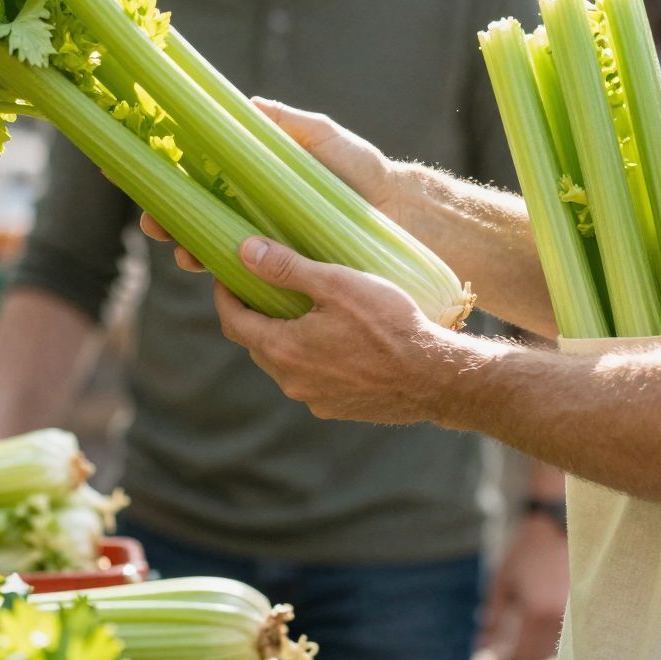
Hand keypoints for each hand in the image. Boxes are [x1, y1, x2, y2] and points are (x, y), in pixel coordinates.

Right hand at [139, 99, 399, 260]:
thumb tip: (248, 103)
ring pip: (216, 249)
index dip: (169, 181)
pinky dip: (227, 277)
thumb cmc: (360, 168)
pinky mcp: (287, 270)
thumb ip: (288, 122)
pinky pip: (249, 277)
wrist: (399, 209)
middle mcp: (253, 213)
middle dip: (168, 223)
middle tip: (152, 224)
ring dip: (191, 252)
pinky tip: (216, 276)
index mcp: (252, 179)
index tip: (141, 179)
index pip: (199, 180)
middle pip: (197, 218)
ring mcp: (268, 243)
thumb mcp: (322, 136)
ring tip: (184, 253)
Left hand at [213, 238, 469, 423]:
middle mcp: (291, 382)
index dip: (225, 296)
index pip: (233, 322)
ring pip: (285, 364)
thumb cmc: (389, 324)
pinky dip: (311, 358)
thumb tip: (245, 251)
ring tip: (304, 311)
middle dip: (255, 315)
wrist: (435, 377)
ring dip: (285, 338)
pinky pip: (312, 379)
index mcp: (283, 350)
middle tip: (265, 286)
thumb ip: (287, 268)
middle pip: (257, 344)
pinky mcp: (338, 408)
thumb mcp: (337, 284)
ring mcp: (315, 400)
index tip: (227, 275)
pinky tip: (335, 340)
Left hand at [478, 513, 568, 659]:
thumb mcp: (504, 581)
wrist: (564, 525)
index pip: (516, 657)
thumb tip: (483, 646)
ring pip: (551, 657)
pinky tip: (532, 647)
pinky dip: (547, 651)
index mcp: (537, 611)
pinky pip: (566, 645)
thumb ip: (495, 617)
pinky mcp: (586, 615)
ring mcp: (577, 619)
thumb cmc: (529, 550)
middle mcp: (561, 620)